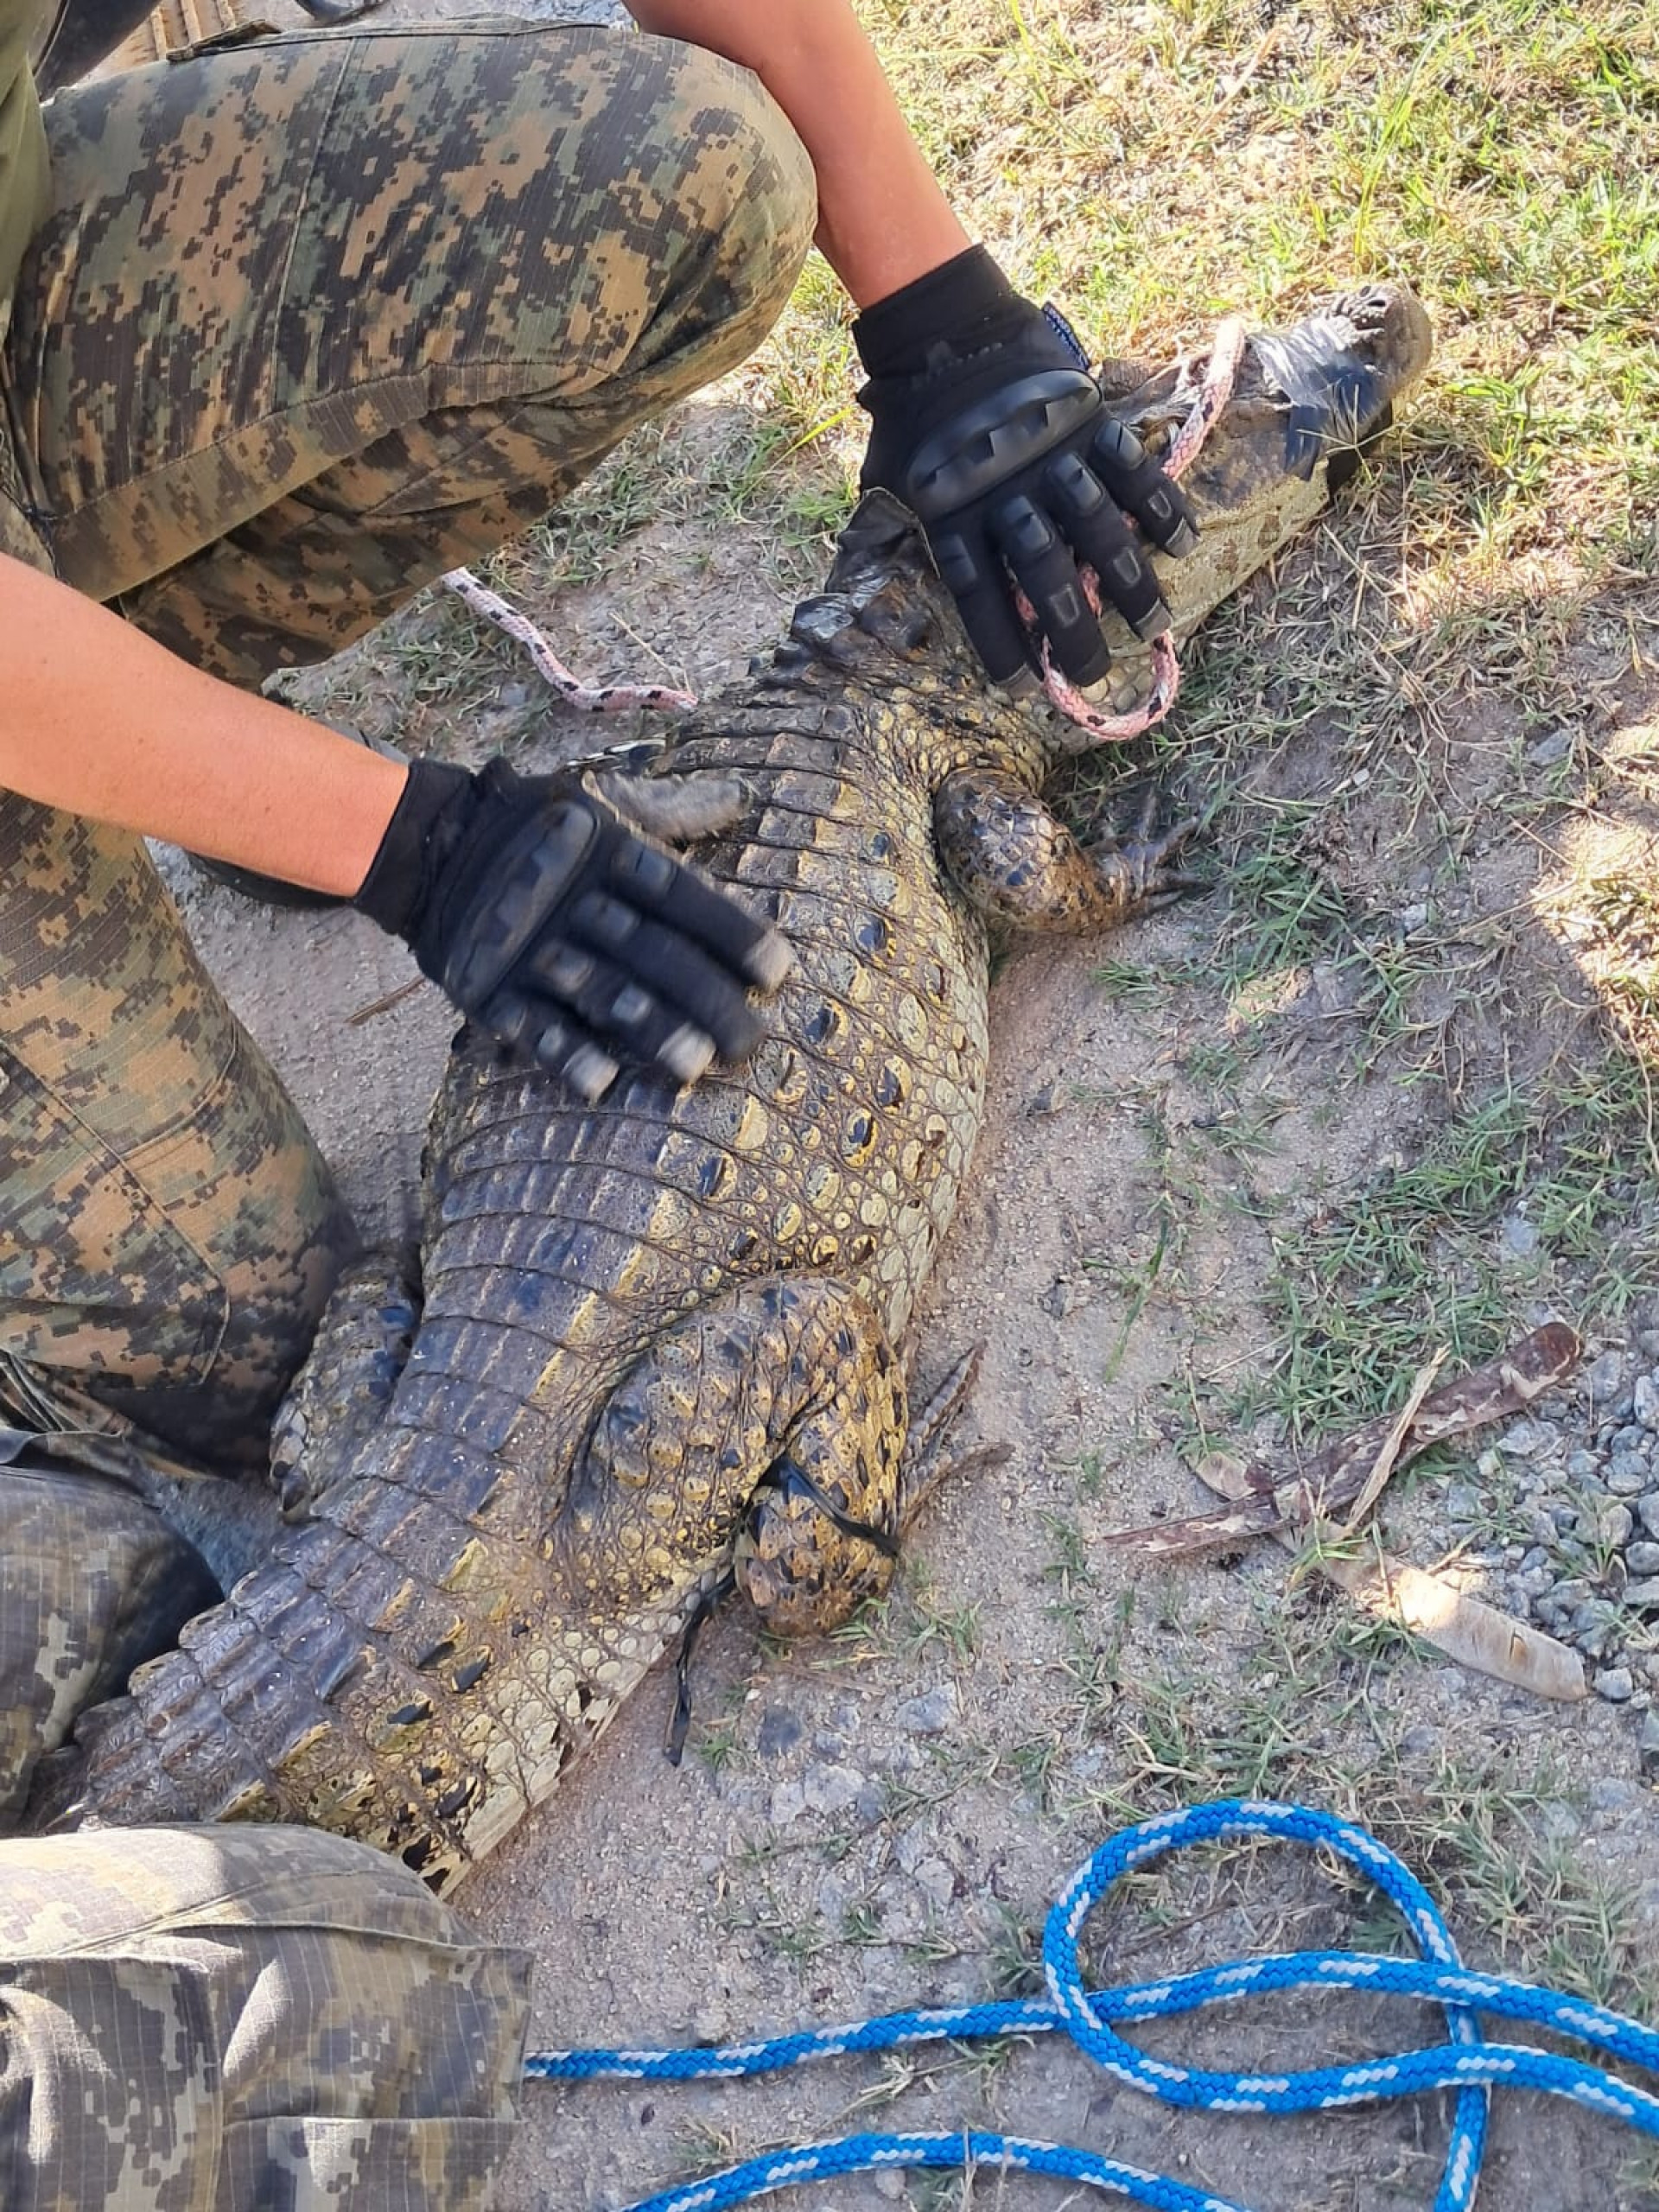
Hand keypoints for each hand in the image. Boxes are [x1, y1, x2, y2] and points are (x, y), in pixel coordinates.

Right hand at [353, 759, 790, 1099]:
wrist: (432, 845)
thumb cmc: (542, 831)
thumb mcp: (605, 808)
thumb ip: (673, 812)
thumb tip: (739, 799)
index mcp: (611, 855)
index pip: (684, 897)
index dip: (731, 935)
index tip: (777, 974)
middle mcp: (577, 901)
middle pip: (654, 954)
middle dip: (707, 1000)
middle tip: (751, 1044)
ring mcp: (531, 946)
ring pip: (600, 991)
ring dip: (650, 1030)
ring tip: (695, 1067)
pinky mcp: (490, 986)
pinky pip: (531, 1024)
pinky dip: (564, 1053)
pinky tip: (601, 1084)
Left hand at [856, 246, 1198, 692]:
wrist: (949, 330)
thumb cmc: (913, 418)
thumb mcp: (886, 481)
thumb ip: (900, 534)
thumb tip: (876, 596)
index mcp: (953, 513)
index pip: (979, 594)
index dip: (1000, 645)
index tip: (1020, 689)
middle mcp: (1007, 492)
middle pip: (1045, 576)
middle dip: (1073, 633)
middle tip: (1094, 675)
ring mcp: (1053, 458)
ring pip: (1098, 532)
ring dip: (1130, 583)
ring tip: (1153, 626)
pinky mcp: (1089, 422)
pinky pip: (1133, 471)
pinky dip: (1160, 506)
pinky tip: (1180, 544)